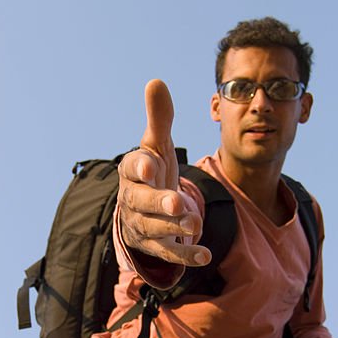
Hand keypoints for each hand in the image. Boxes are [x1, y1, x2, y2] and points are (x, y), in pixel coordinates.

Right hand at [116, 79, 210, 266]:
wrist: (144, 211)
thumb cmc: (152, 173)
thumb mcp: (156, 146)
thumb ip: (159, 119)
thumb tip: (156, 82)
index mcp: (131, 172)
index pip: (131, 168)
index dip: (141, 167)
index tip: (152, 165)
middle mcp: (132, 200)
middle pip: (141, 203)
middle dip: (158, 203)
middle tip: (177, 203)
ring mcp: (142, 226)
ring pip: (153, 229)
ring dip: (173, 228)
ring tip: (195, 223)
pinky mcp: (154, 247)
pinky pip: (169, 254)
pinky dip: (186, 256)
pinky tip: (206, 255)